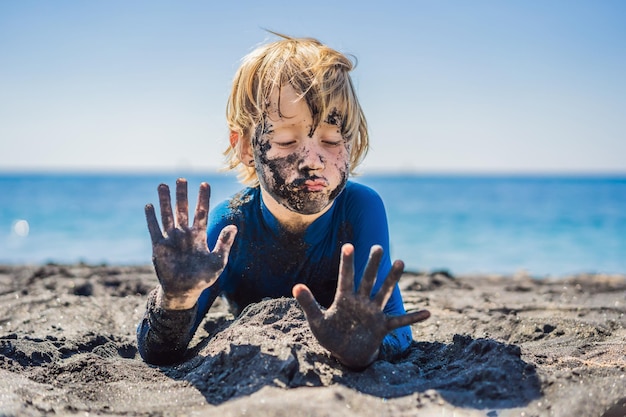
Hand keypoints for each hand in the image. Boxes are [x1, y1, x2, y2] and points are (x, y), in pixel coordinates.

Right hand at [145, 178, 236, 309]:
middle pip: (183, 210)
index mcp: (199, 236)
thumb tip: (233, 226)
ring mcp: (171, 239)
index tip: (205, 184)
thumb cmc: (203, 278)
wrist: (185, 291)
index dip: (203, 199)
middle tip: (181, 179)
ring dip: (165, 201)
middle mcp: (184, 234)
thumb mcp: (218, 261)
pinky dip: (151, 218)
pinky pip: (154, 230)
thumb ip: (224, 243)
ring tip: (163, 185)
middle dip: (182, 195)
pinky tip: (149, 205)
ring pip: (167, 216)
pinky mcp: (159, 247)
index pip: (201, 213)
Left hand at [293, 244, 429, 368]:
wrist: (346, 353)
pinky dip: (413, 318)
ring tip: (400, 261)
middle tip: (378, 246)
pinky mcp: (382, 326)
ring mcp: (373, 313)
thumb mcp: (317, 321)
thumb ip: (308, 303)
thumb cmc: (331, 336)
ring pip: (384, 292)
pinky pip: (400, 321)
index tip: (348, 245)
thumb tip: (295, 285)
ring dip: (391, 279)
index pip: (346, 277)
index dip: (347, 263)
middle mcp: (361, 302)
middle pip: (368, 279)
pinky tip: (428, 313)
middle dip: (373, 264)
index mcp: (344, 299)